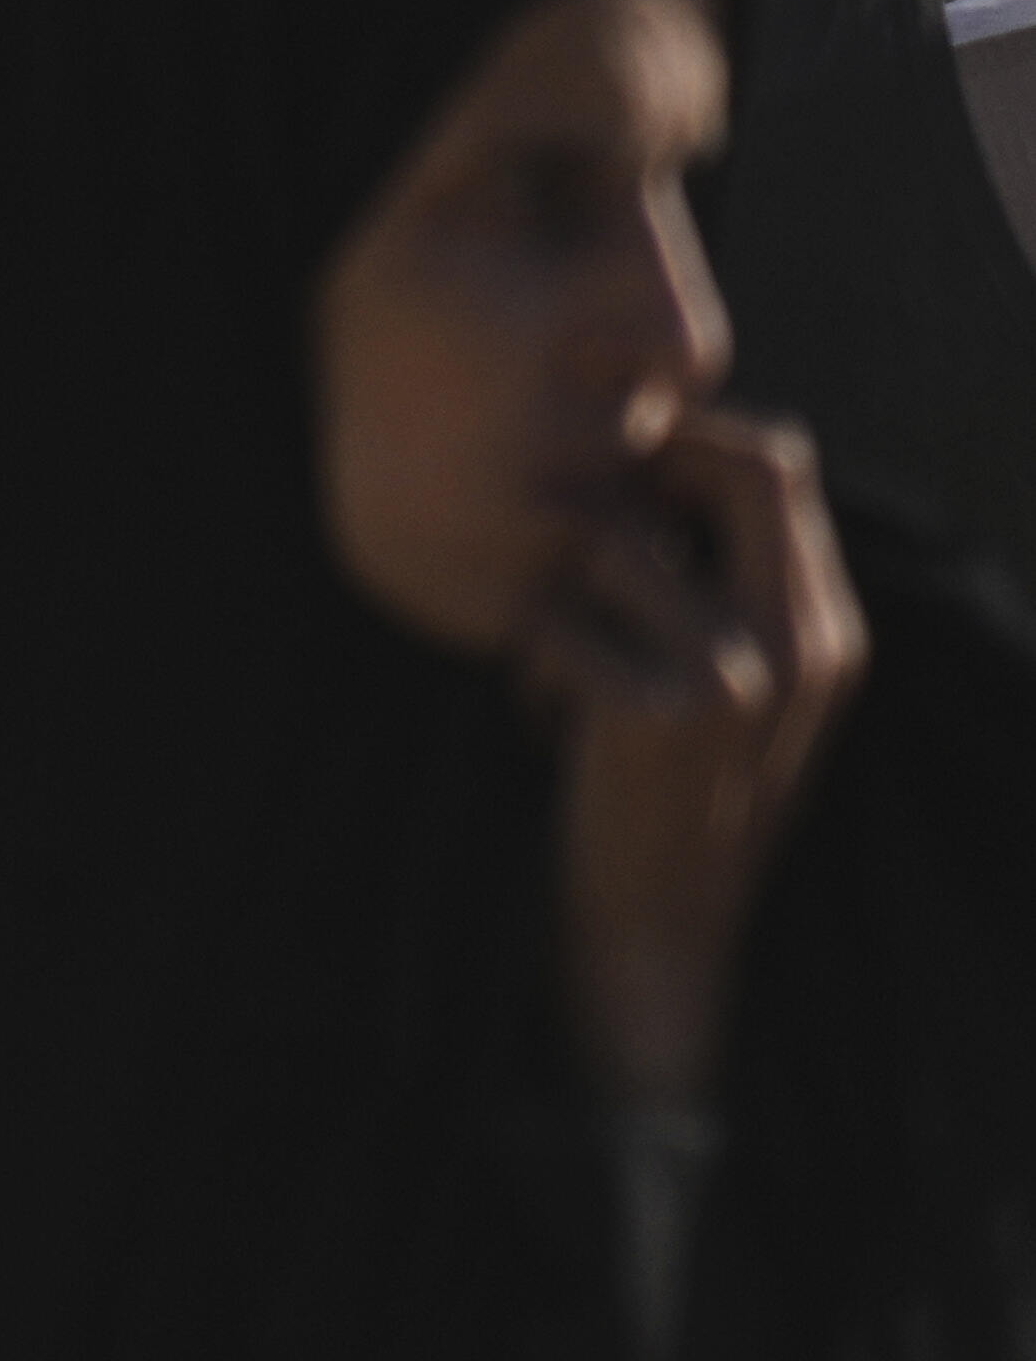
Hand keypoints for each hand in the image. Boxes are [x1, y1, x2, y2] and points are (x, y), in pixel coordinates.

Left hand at [531, 408, 857, 1111]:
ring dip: (562, 583)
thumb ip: (724, 590)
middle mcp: (804, 641)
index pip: (785, 469)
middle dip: (650, 469)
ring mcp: (743, 674)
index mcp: (826, 631)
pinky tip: (538, 717)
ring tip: (553, 656)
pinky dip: (533, 655)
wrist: (655, 916)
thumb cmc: (664, 790)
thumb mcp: (732, 688)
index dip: (698, 445)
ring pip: (625, 539)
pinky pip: (564, 615)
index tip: (626, 483)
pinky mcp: (667, 712)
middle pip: (750, 469)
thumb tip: (657, 475)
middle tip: (581, 524)